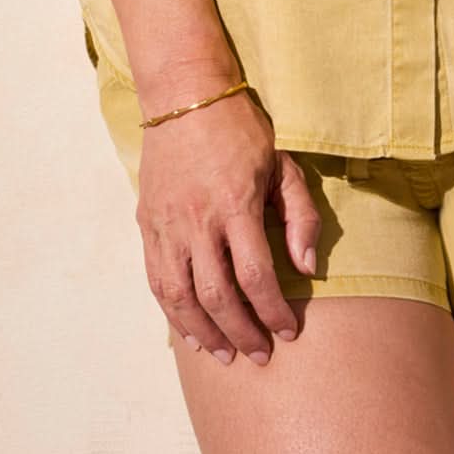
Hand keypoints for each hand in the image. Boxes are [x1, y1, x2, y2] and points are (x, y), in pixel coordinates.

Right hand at [134, 84, 321, 365]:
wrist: (186, 98)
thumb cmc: (241, 132)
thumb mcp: (283, 165)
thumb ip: (300, 216)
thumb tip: (306, 269)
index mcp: (235, 204)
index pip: (255, 275)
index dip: (273, 311)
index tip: (289, 331)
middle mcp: (197, 219)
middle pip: (217, 295)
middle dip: (242, 333)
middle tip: (262, 354)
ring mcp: (167, 224)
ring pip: (181, 296)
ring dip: (205, 333)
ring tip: (227, 355)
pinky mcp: (147, 225)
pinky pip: (157, 281)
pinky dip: (173, 313)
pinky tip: (191, 332)